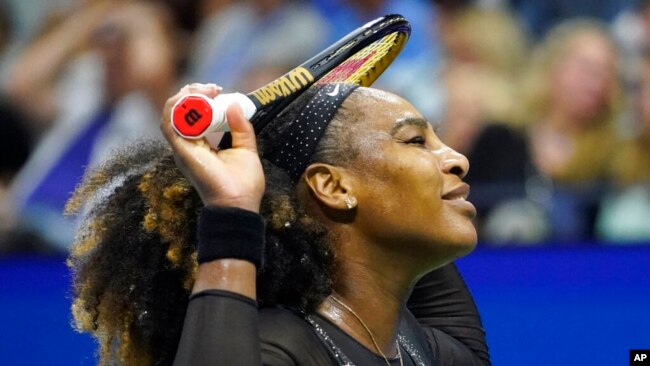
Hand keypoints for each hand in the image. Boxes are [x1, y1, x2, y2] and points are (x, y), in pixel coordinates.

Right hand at [160, 84, 264, 212]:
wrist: (239, 204)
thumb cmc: (243, 184)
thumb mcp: (246, 149)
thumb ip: (241, 128)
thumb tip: (235, 105)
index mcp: (200, 145)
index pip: (191, 115)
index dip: (201, 98)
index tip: (219, 90)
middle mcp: (188, 145)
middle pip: (178, 110)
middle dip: (193, 92)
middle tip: (214, 88)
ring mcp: (182, 148)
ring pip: (170, 113)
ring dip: (186, 96)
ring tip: (207, 90)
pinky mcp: (181, 151)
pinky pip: (169, 123)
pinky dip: (178, 107)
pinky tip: (197, 99)